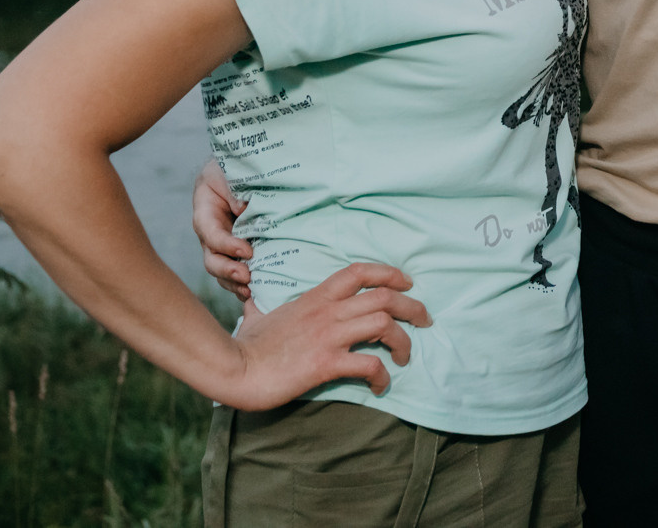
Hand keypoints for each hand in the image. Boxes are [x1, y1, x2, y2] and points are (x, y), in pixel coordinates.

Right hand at [193, 158, 251, 301]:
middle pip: (212, 259)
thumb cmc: (232, 169)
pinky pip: (235, 274)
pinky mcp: (236, 253)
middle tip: (247, 276)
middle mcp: (211, 234)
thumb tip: (244, 209)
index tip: (248, 250)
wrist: (241, 171)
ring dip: (235, 283)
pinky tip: (257, 294)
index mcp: (205, 213)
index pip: (211, 234)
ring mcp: (222, 246)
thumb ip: (234, 188)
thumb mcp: (228, 171)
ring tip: (251, 291)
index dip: (226, 245)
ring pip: (222, 271)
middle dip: (228, 271)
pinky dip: (242, 285)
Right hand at [222, 263, 432, 409]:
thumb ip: (261, 304)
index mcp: (316, 298)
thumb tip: (249, 298)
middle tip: (424, 320)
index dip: (389, 273)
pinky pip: (369, 364)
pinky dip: (382, 375)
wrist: (233, 369)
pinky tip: (381, 385)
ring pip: (384, 324)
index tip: (406, 282)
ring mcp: (328, 336)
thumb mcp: (258, 314)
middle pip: (384, 296)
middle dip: (413, 306)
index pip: (359, 272)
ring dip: (402, 341)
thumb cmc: (245, 345)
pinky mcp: (326, 364)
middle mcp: (327, 312)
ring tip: (404, 356)